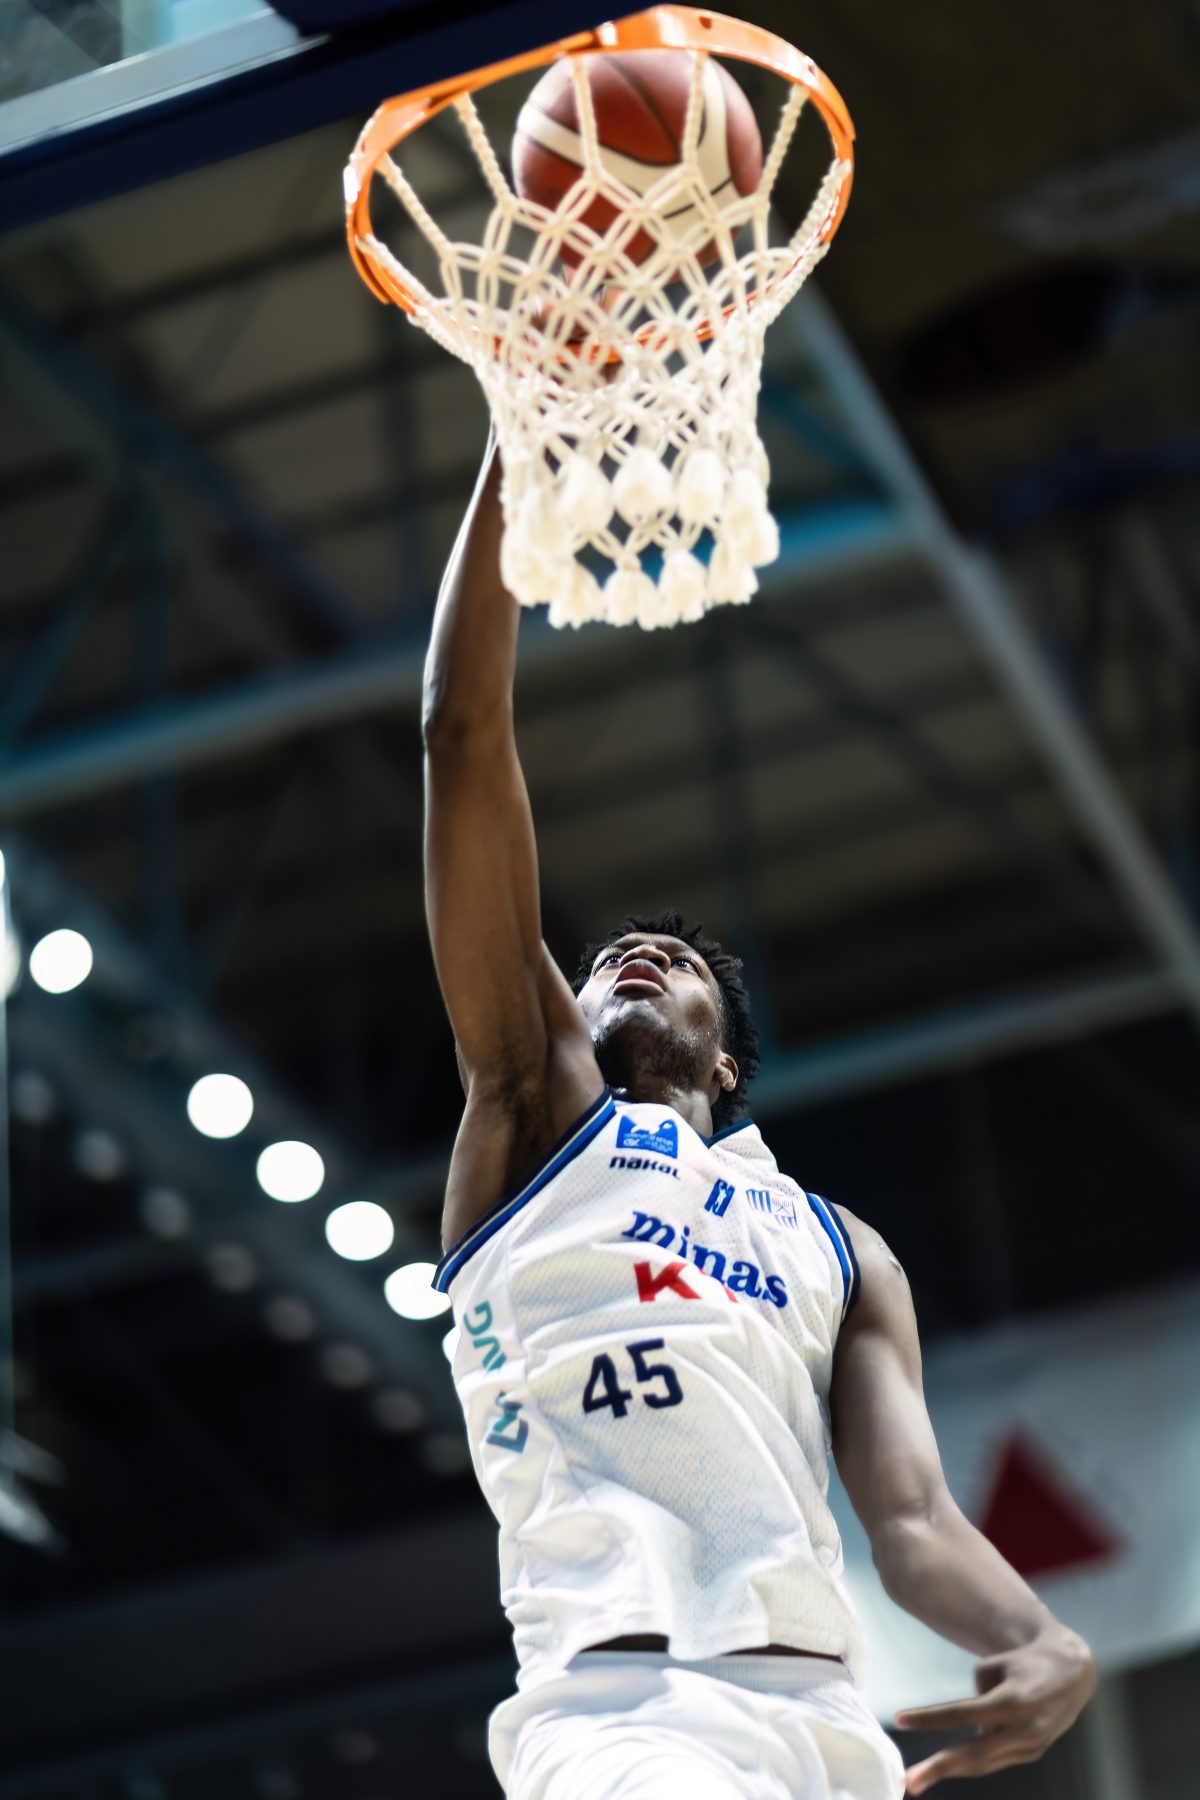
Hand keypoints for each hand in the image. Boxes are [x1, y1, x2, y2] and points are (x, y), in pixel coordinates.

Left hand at [894, 1626, 1096, 1791]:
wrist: (1071, 1673)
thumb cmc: (1023, 1662)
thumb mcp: (994, 1666)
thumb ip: (975, 1697)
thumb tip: (968, 1728)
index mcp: (1012, 1701)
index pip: (963, 1713)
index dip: (930, 1718)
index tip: (899, 1719)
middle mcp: (1024, 1730)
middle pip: (974, 1753)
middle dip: (939, 1768)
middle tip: (908, 1781)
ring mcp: (1030, 1747)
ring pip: (983, 1763)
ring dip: (950, 1771)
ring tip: (919, 1780)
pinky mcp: (1032, 1754)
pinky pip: (994, 1761)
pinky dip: (970, 1763)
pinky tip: (950, 1765)